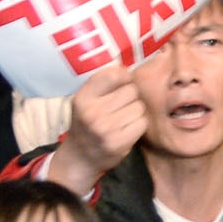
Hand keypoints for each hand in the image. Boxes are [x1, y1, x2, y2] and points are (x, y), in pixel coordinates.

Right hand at [47, 66, 150, 196]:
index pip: (113, 74)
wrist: (80, 157)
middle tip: (120, 107)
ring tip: (122, 120)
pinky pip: (142, 123)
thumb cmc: (88, 123)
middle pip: (131, 90)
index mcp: (83, 97)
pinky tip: (126, 130)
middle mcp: (92, 112)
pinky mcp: (118, 142)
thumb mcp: (87, 101)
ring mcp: (105, 128)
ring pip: (139, 107)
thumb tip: (128, 63)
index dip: (124, 76)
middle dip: (131, 97)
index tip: (123, 83)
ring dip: (136, 112)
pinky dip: (138, 126)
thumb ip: (104, 84)